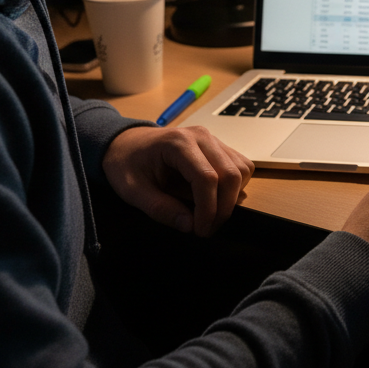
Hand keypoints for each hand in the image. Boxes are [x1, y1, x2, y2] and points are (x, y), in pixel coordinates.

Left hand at [102, 125, 253, 236]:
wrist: (127, 143)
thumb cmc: (127, 163)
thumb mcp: (132, 190)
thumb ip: (160, 209)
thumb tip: (189, 225)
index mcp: (178, 143)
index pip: (207, 178)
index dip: (208, 209)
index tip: (199, 230)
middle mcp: (201, 136)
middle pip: (231, 175)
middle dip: (223, 208)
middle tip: (206, 229)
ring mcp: (213, 139)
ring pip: (241, 171)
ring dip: (232, 198)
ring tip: (210, 215)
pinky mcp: (219, 147)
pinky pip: (241, 167)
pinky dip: (235, 187)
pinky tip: (215, 198)